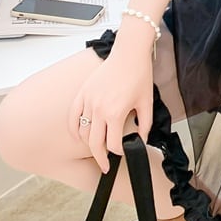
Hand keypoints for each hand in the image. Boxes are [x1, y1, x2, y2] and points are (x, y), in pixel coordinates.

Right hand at [68, 47, 153, 172]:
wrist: (129, 54)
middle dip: (100, 158)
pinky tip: (79, 136)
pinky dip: (74, 129)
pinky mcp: (82, 93)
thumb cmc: (139, 75)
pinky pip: (73, 117)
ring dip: (88, 144)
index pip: (113, 144)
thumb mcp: (147, 103)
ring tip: (96, 150)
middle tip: (105, 166)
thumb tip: (140, 139)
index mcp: (115, 113)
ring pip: (82, 132)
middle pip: (94, 143)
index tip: (123, 153)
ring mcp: (88, 101)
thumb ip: (144, 125)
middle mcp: (98, 109)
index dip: (119, 152)